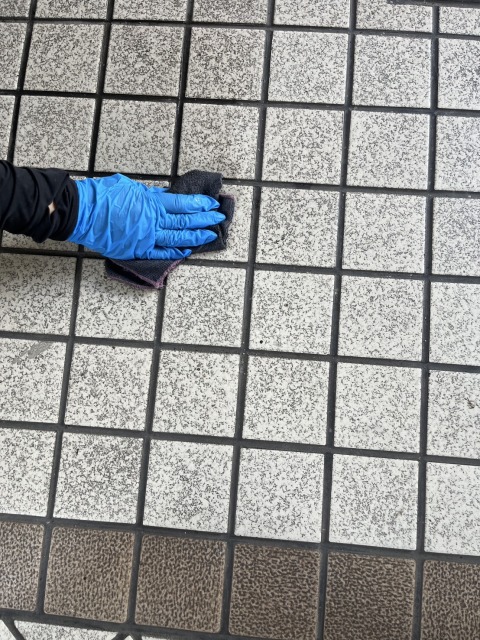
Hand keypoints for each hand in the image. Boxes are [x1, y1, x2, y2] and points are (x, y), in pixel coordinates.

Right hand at [68, 174, 223, 259]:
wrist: (81, 212)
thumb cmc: (103, 195)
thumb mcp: (131, 187)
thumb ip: (150, 195)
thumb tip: (164, 198)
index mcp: (151, 203)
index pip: (182, 205)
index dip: (200, 206)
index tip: (212, 205)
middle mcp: (152, 222)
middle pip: (184, 222)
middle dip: (204, 221)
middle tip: (219, 219)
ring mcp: (145, 239)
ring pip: (176, 239)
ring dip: (195, 237)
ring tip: (210, 236)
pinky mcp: (136, 250)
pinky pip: (159, 253)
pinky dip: (174, 253)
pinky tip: (186, 251)